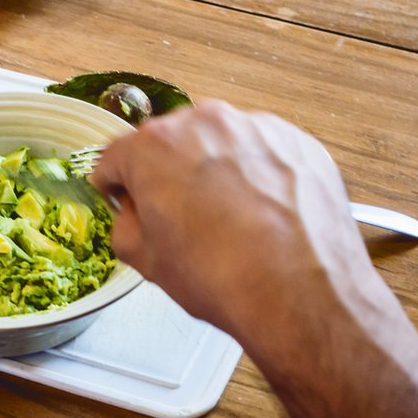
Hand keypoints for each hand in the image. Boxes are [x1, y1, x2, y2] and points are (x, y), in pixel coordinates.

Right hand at [89, 99, 373, 333]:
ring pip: (220, 145)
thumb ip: (125, 224)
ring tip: (230, 219)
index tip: (127, 201)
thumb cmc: (224, 277)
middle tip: (182, 218)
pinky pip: (263, 153)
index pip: (117, 157)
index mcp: (154, 146)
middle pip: (170, 143)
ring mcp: (255, 128)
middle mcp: (204, 123)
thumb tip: (135, 213)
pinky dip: (258, 176)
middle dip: (169, 174)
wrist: (300, 294)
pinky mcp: (296, 141)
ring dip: (217, 172)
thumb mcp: (146, 261)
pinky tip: (263, 214)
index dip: (117, 186)